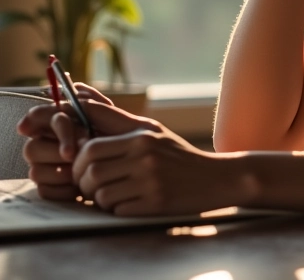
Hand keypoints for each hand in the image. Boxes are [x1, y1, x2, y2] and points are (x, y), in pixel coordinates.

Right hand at [17, 83, 115, 200]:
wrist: (132, 163)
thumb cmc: (121, 135)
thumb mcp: (110, 114)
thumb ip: (88, 100)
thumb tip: (64, 88)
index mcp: (58, 124)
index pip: (36, 117)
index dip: (35, 118)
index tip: (52, 121)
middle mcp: (48, 145)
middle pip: (31, 148)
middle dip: (56, 149)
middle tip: (78, 149)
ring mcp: (48, 169)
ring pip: (36, 171)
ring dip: (62, 170)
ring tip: (84, 167)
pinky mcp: (52, 189)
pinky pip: (45, 191)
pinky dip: (63, 189)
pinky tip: (80, 187)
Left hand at [71, 103, 230, 215]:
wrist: (214, 177)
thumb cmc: (176, 154)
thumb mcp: (152, 131)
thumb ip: (118, 122)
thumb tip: (82, 105)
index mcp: (142, 137)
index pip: (90, 147)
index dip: (76, 160)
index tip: (80, 166)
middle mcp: (145, 156)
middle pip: (91, 173)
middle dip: (83, 183)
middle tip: (89, 186)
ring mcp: (151, 180)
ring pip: (101, 195)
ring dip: (99, 199)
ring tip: (110, 195)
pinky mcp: (156, 203)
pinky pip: (118, 211)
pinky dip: (117, 210)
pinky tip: (128, 203)